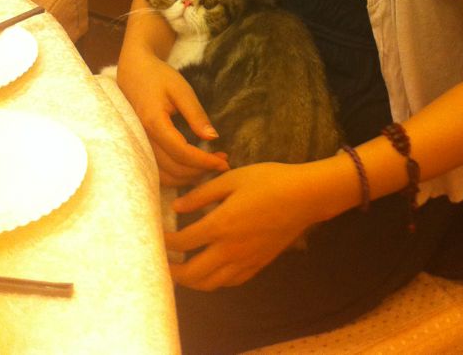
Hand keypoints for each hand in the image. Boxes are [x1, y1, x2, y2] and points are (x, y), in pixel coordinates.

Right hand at [116, 51, 227, 184]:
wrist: (134, 71)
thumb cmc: (159, 77)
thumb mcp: (181, 90)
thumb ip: (196, 115)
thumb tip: (213, 138)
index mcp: (155, 123)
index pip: (182, 153)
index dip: (204, 161)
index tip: (224, 162)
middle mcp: (144, 139)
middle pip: (174, 169)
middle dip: (201, 171)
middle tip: (223, 163)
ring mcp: (139, 146)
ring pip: (164, 175)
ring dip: (189, 178)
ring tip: (210, 167)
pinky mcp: (140, 147)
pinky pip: (157, 171)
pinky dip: (176, 176)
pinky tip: (193, 168)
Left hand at [167, 162, 319, 288]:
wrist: (305, 196)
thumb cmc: (269, 180)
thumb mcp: (232, 178)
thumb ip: (202, 194)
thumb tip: (177, 207)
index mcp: (221, 224)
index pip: (183, 242)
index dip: (166, 242)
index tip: (157, 237)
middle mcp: (230, 249)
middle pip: (192, 274)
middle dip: (173, 271)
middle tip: (163, 262)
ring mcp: (245, 260)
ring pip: (210, 284)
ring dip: (191, 281)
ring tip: (183, 270)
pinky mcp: (258, 265)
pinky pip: (230, 282)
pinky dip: (215, 281)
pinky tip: (212, 270)